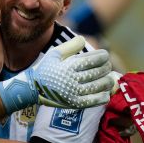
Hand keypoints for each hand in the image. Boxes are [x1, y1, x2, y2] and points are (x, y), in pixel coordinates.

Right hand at [0, 36, 114, 113]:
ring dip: (107, 81)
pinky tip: (105, 92)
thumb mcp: (55, 53)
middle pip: (98, 72)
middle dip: (106, 67)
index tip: (105, 55)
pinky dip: (103, 96)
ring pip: (98, 86)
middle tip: (107, 66)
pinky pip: (94, 101)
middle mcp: (72, 79)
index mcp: (69, 65)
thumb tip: (84, 39)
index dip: (103, 56)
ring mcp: (74, 93)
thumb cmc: (46, 68)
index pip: (93, 59)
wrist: (34, 88)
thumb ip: (71, 45)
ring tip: (109, 78)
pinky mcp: (74, 103)